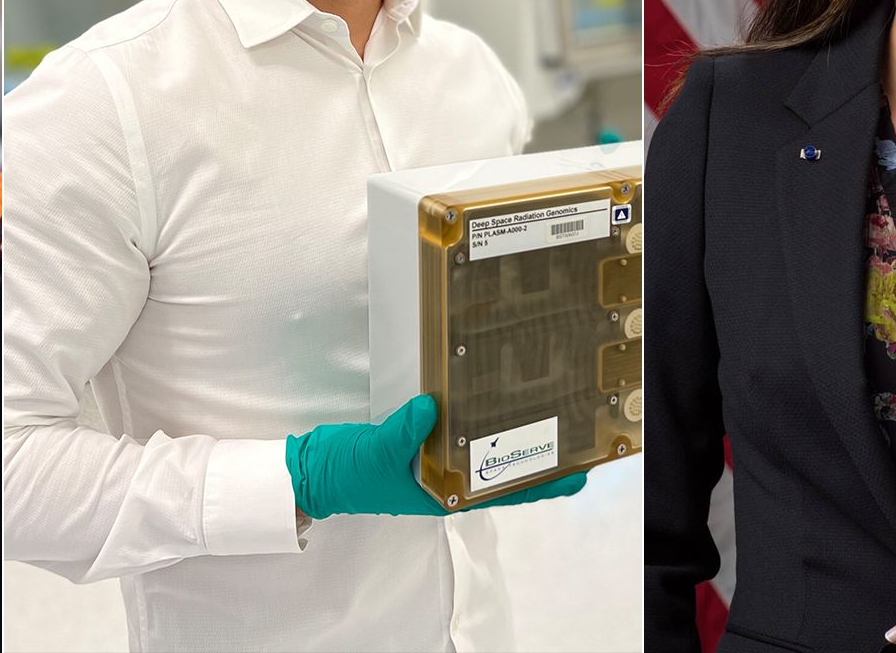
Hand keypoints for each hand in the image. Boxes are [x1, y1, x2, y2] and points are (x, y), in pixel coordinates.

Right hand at [285, 393, 587, 518]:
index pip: (506, 491)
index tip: (579, 472)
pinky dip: (480, 419)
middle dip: (539, 456)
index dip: (543, 483)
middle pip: (505, 471)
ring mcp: (439, 464)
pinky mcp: (426, 445)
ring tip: (546, 409)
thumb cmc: (348, 473)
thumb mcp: (377, 452)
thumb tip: (432, 408)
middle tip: (575, 430)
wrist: (316, 470)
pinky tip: (493, 400)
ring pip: (486, 452)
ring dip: (513, 436)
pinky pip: (461, 433)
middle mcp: (449, 482)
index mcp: (446, 494)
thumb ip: (405, 431)